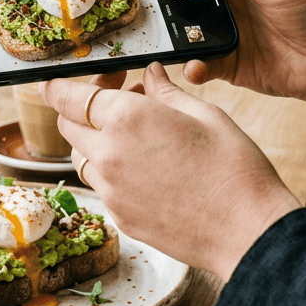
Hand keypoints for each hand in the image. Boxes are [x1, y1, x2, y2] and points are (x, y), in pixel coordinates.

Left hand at [41, 64, 302, 279]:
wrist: (248, 231)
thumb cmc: (235, 168)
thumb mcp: (205, 114)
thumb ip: (166, 92)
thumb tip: (149, 74)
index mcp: (126, 119)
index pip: (67, 96)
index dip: (57, 85)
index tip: (59, 81)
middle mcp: (108, 155)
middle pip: (67, 126)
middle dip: (80, 109)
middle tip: (118, 100)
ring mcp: (111, 191)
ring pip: (81, 157)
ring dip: (95, 140)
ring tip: (136, 134)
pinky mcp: (120, 217)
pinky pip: (102, 186)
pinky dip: (112, 171)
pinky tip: (147, 167)